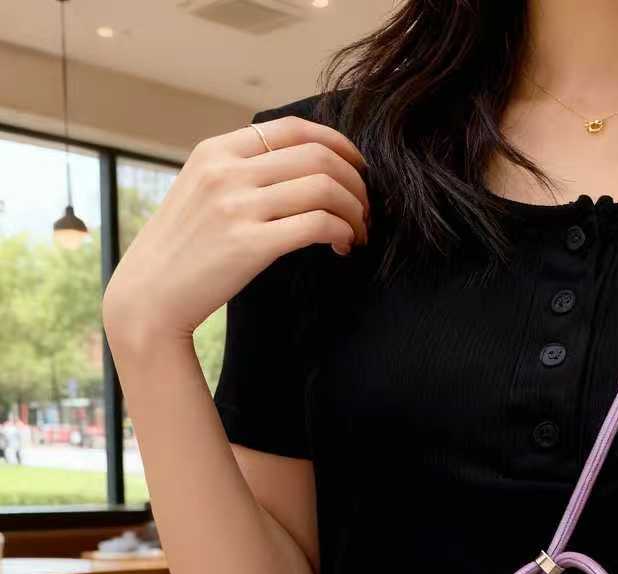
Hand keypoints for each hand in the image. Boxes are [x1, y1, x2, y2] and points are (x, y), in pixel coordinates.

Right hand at [103, 115, 368, 348]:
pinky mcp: (249, 244)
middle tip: (366, 208)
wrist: (149, 297)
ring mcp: (236, 206)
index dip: (338, 144)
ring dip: (355, 210)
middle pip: (318, 156)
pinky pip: (317, 225)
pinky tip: (343, 246)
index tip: (357, 168)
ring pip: (323, 188)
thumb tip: (298, 169)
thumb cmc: (182, 252)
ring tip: (358, 232)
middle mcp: (226, 171)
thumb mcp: (200, 192)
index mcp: (216, 151)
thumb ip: (239, 173)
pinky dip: (342, 232)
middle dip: (355, 181)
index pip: (293, 128)